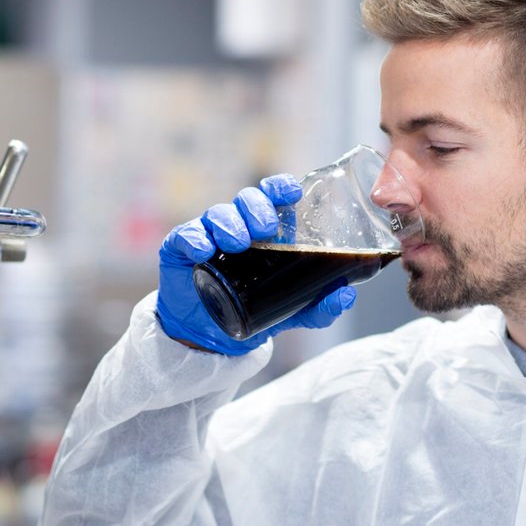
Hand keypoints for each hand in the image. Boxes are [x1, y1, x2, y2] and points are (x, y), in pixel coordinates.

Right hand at [155, 174, 357, 354]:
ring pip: (217, 214)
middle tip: (266, 228)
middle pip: (246, 199)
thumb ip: (318, 307)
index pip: (273, 196)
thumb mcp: (290, 311)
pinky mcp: (180, 249)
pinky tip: (202, 251)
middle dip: (257, 207)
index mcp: (265, 231)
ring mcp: (208, 235)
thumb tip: (345, 297)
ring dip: (229, 223)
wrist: (209, 337)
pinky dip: (194, 239)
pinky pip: (185, 236)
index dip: (280, 188)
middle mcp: (237, 225)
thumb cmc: (253, 309)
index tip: (292, 192)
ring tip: (238, 243)